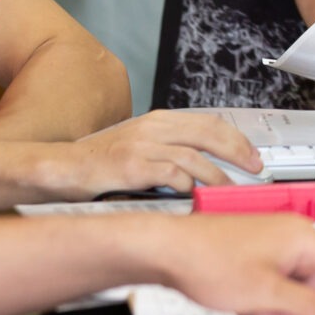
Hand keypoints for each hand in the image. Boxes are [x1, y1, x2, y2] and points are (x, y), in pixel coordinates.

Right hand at [34, 108, 264, 197]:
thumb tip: (207, 162)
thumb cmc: (99, 161)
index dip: (236, 138)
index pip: (209, 123)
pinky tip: (193, 194)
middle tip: (254, 169)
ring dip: (217, 175)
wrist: (60, 167)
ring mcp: (142, 146)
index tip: (252, 155)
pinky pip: (170, 174)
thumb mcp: (139, 143)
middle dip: (238, 152)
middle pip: (209, 134)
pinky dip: (187, 184)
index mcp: (158, 120)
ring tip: (229, 190)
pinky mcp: (131, 167)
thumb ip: (170, 146)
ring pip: (194, 157)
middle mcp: (153, 129)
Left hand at [153, 213, 314, 314]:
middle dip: (301, 311)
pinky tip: (242, 302)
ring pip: (297, 291)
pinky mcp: (260, 255)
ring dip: (278, 309)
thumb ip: (305, 305)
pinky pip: (278, 286)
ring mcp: (277, 246)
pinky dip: (265, 301)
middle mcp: (296, 238)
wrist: (167, 249)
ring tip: (248, 307)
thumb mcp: (263, 294)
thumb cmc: (208, 260)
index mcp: (305, 240)